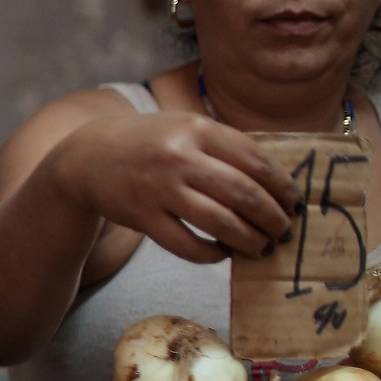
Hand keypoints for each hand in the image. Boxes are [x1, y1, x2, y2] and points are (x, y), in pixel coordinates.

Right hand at [48, 110, 300, 263]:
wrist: (86, 157)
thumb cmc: (148, 143)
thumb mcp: (185, 128)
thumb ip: (226, 145)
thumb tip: (277, 180)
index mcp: (197, 129)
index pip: (256, 162)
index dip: (283, 187)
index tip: (295, 204)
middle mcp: (179, 157)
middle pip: (244, 194)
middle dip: (273, 218)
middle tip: (284, 231)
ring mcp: (159, 188)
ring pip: (220, 222)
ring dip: (250, 240)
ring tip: (262, 247)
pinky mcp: (142, 217)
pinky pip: (186, 244)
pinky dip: (211, 253)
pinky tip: (222, 252)